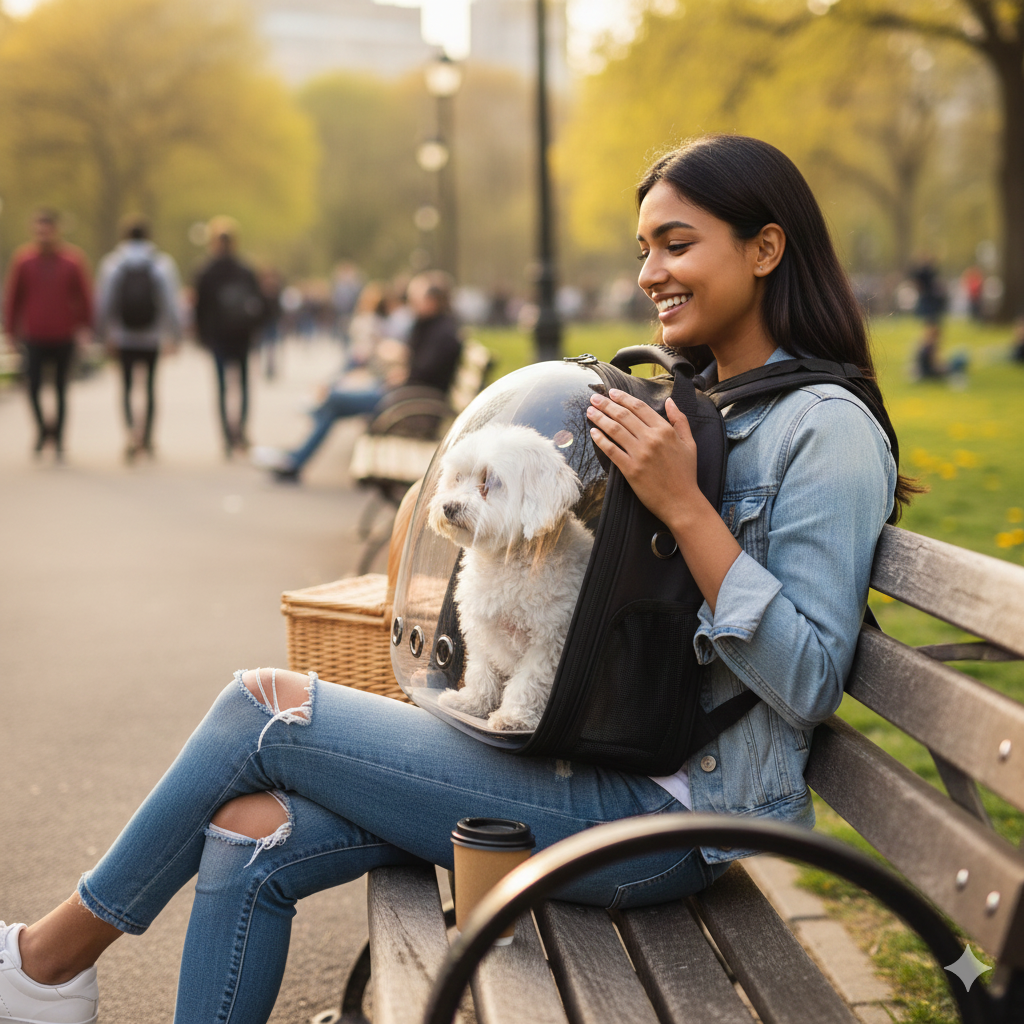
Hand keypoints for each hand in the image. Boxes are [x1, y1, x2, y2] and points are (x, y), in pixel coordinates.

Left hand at [587, 390, 701, 527]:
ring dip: (600, 418)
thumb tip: (670, 401)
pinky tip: (593, 432)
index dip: (623, 397)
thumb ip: (680, 420)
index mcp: (665, 430)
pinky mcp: (630, 469)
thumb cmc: (686, 473)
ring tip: (590, 411)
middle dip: (606, 404)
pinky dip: (601, 440)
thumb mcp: (690, 443)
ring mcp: (640, 454)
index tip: (612, 392)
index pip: (639, 407)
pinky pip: (611, 450)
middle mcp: (651, 439)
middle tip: (594, 398)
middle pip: (623, 416)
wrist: (682, 501)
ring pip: (615, 430)